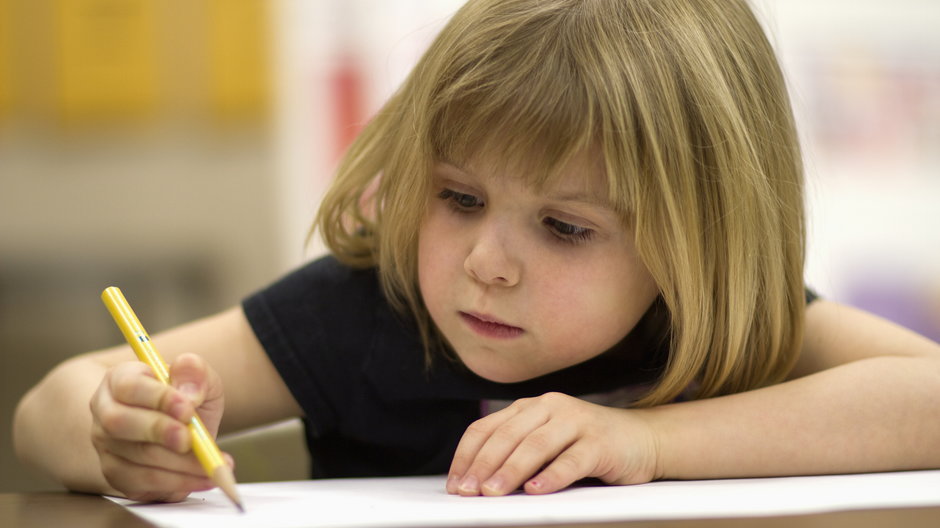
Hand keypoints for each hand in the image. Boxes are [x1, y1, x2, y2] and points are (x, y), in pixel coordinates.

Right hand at [89, 353, 229, 501]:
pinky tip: (202, 478)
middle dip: (160, 431)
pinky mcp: (116, 474)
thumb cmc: (187, 399)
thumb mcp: (200, 378)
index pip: (129, 385)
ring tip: (210, 462)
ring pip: (135, 456)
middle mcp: (106, 411)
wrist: (183, 429)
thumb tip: (189, 393)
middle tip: (192, 440)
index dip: (158, 398)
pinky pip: (142, 482)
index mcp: (121, 379)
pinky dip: (177, 482)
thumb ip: (195, 374)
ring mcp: (107, 445)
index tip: (188, 410)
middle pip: (119, 422)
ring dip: (177, 462)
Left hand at [447, 392, 659, 495]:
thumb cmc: (586, 446)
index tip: (454, 484)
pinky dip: (552, 476)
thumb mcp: (546, 443)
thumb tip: (477, 484)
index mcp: (530, 407)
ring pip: (536, 445)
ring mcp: (577, 421)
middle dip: (483, 466)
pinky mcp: (600, 442)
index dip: (466, 456)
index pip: (486, 428)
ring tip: (493, 493)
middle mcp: (550, 406)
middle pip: (507, 436)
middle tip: (468, 492)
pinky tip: (537, 491)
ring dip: (511, 471)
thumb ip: (516, 454)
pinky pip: (572, 459)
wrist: (643, 439)